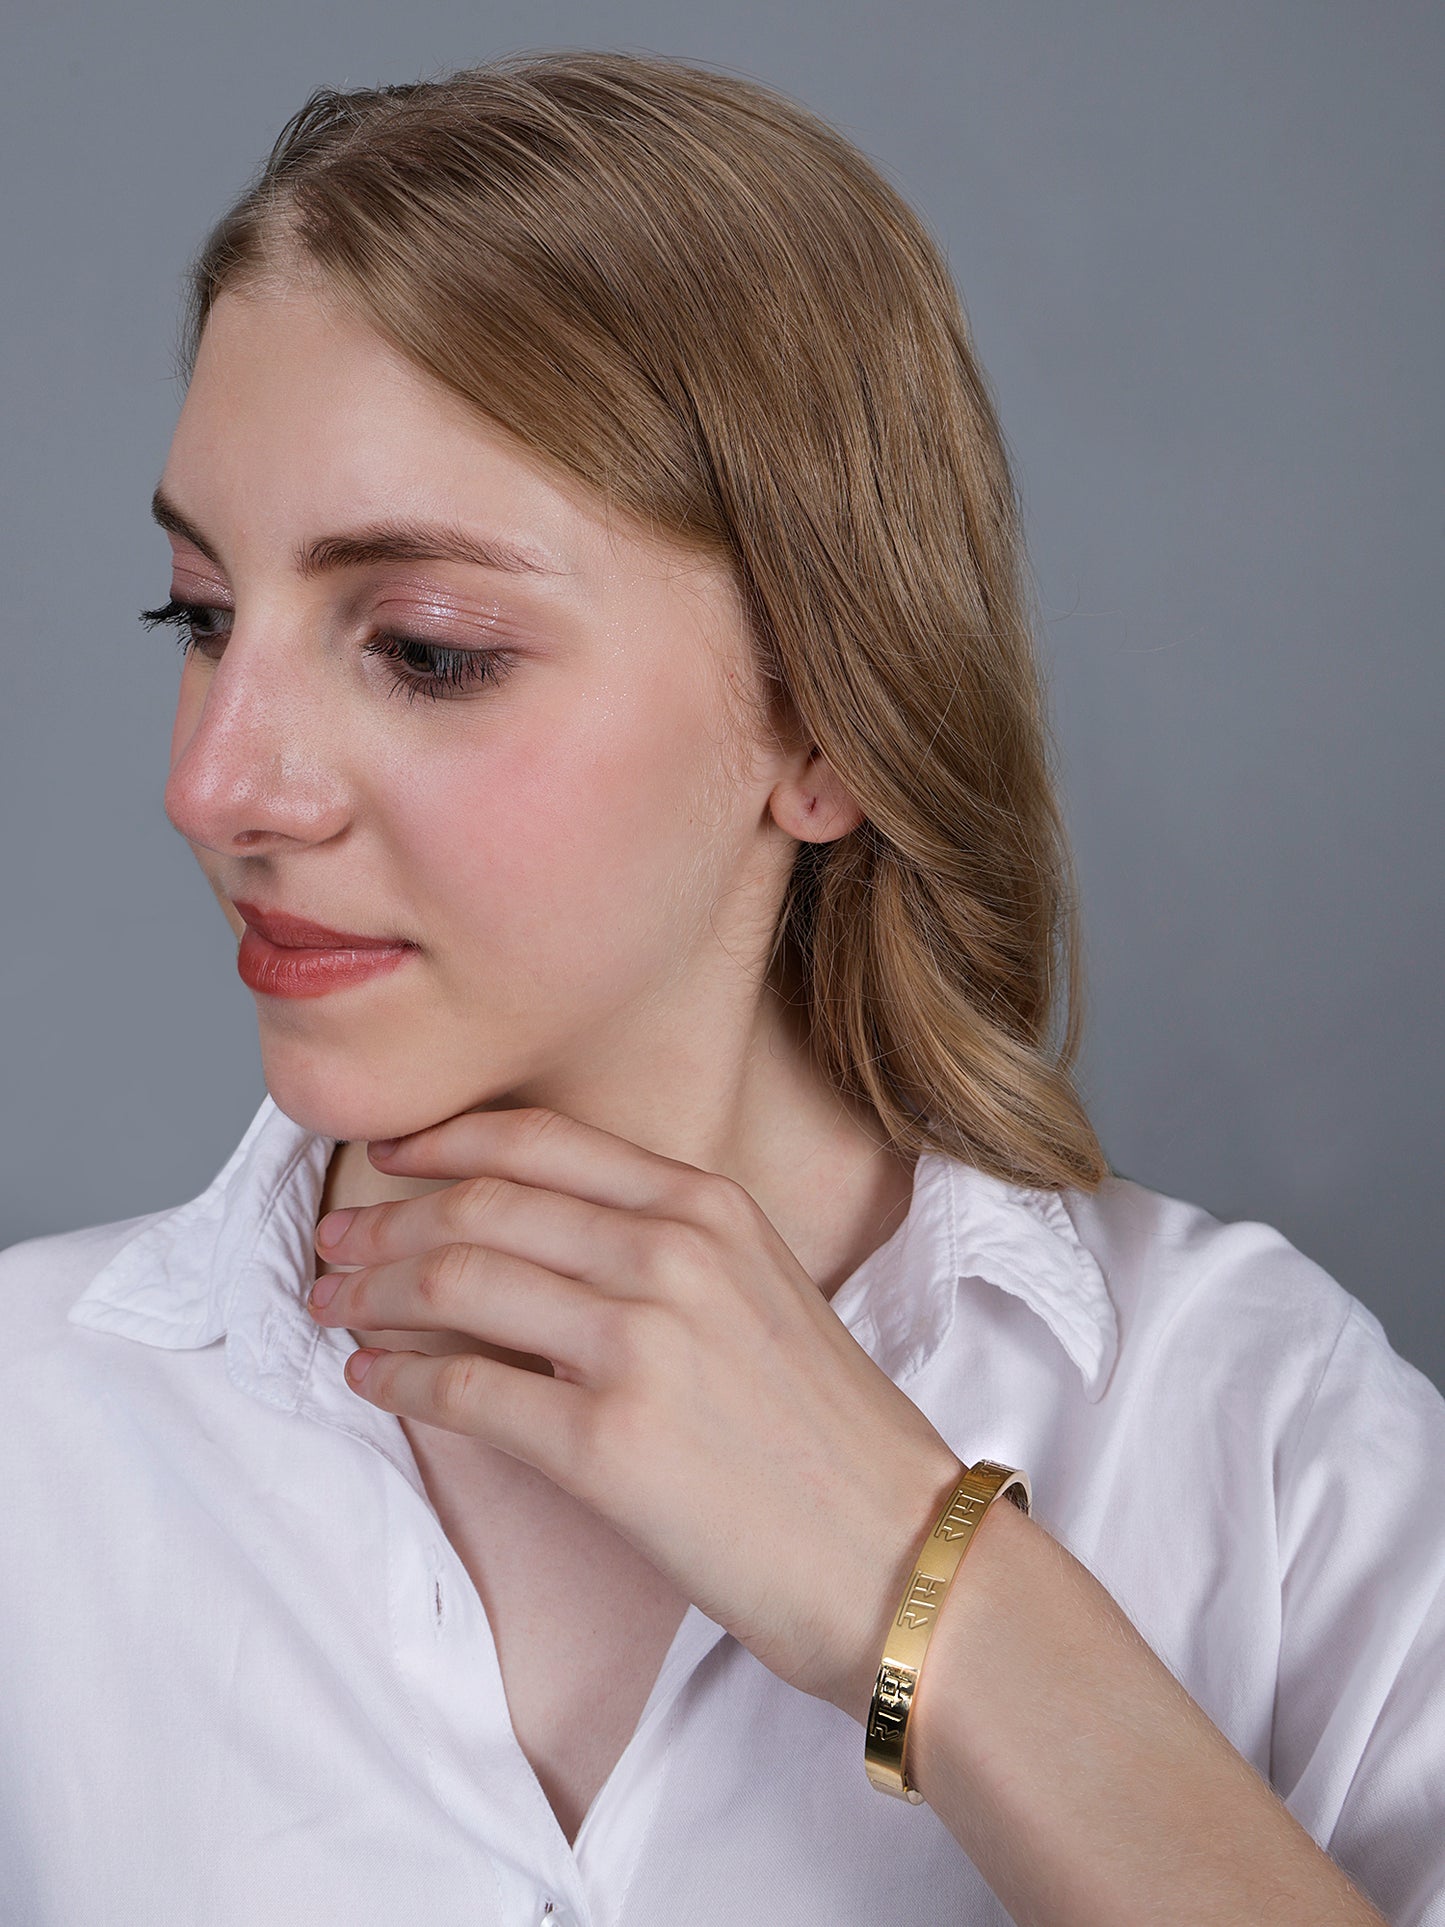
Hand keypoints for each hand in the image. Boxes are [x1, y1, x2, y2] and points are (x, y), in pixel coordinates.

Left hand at [307, 1104, 964, 1721]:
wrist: (897, 1549)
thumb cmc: (828, 1433)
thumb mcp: (759, 1290)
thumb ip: (660, 1246)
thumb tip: (529, 1240)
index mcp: (708, 1206)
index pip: (540, 1141)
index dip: (444, 1143)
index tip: (387, 1161)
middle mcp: (670, 1253)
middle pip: (481, 1206)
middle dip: (386, 1223)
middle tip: (334, 1246)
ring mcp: (639, 1342)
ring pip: (456, 1282)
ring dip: (373, 1293)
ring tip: (335, 1307)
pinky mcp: (609, 1441)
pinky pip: (463, 1388)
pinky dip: (397, 1377)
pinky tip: (368, 1378)